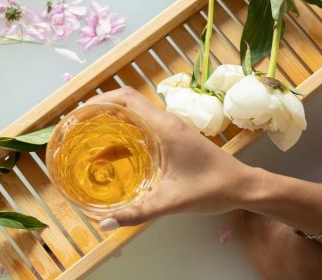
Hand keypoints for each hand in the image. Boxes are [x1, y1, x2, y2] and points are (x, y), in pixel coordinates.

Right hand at [86, 87, 258, 230]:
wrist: (243, 185)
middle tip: (77, 126)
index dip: (99, 100)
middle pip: (126, 101)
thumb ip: (138, 212)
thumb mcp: (172, 201)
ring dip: (111, 119)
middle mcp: (166, 120)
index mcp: (164, 126)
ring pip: (135, 113)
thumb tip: (104, 223)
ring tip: (88, 136)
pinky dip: (125, 132)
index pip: (126, 98)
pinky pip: (143, 125)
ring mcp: (171, 127)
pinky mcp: (174, 136)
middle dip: (99, 109)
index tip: (79, 114)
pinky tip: (113, 153)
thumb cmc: (212, 188)